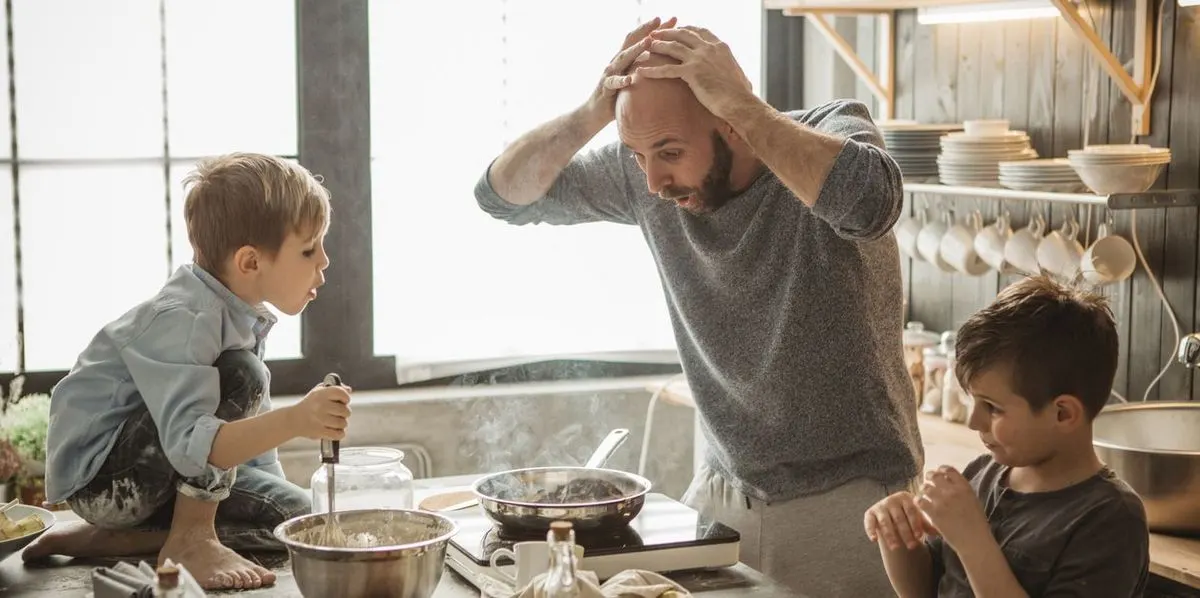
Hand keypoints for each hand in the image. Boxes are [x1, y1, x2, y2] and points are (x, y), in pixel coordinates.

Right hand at [288, 383, 351, 440]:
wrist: (293, 419)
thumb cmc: (310, 404)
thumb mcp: (319, 391)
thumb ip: (335, 388)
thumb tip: (349, 390)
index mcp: (321, 394)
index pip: (342, 393)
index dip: (345, 398)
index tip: (343, 401)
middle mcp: (320, 406)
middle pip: (345, 411)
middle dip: (345, 412)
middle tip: (338, 413)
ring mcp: (320, 419)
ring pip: (343, 423)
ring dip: (341, 423)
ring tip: (335, 421)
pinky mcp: (319, 432)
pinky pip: (339, 434)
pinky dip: (339, 433)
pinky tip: (335, 430)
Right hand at [583, 16, 677, 126]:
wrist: (596, 112)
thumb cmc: (619, 95)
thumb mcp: (634, 78)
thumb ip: (645, 68)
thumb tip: (667, 63)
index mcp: (626, 57)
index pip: (641, 38)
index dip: (655, 28)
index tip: (672, 19)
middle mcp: (617, 61)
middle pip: (631, 40)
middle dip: (646, 29)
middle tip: (659, 19)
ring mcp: (610, 73)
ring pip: (623, 57)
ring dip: (636, 49)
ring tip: (649, 41)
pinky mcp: (605, 87)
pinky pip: (613, 82)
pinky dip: (622, 80)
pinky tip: (630, 79)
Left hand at [610, 26, 754, 120]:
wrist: (739, 102)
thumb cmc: (741, 93)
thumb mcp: (738, 73)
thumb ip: (731, 68)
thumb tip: (737, 76)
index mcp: (720, 47)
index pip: (700, 31)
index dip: (687, 29)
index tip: (678, 29)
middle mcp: (709, 49)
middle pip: (684, 34)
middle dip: (668, 32)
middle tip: (656, 33)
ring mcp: (699, 59)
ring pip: (673, 47)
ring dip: (658, 45)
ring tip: (646, 45)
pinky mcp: (691, 73)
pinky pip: (667, 69)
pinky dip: (652, 70)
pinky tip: (641, 71)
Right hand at [864, 491, 938, 550]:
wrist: (895, 514)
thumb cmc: (911, 517)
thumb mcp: (920, 518)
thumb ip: (928, 524)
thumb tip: (939, 532)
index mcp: (906, 497)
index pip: (911, 511)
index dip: (916, 524)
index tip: (920, 536)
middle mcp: (891, 499)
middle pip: (899, 518)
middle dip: (905, 533)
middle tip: (912, 546)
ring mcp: (880, 506)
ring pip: (885, 522)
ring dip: (890, 535)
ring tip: (895, 548)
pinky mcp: (870, 513)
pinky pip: (869, 522)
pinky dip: (870, 530)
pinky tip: (874, 539)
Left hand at [915, 466, 988, 550]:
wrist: (974, 541)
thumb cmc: (976, 524)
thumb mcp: (973, 501)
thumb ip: (962, 491)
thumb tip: (951, 482)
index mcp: (965, 488)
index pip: (949, 470)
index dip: (941, 470)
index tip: (938, 473)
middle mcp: (953, 491)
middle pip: (935, 476)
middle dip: (929, 477)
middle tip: (927, 480)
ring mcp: (943, 502)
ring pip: (926, 488)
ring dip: (923, 490)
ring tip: (924, 494)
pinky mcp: (934, 513)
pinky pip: (920, 501)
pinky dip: (919, 501)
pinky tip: (920, 504)